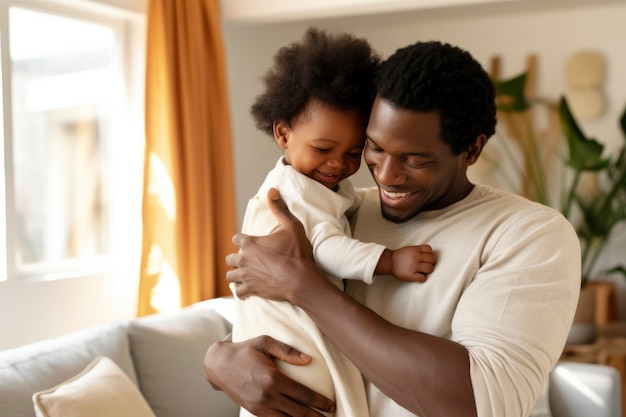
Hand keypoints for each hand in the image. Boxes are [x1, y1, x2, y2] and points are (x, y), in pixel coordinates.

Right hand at [204, 335, 335, 415]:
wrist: (219, 364)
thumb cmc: (245, 349)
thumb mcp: (266, 342)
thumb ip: (288, 351)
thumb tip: (309, 359)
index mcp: (273, 378)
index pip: (303, 394)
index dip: (320, 402)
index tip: (331, 405)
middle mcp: (267, 395)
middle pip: (298, 412)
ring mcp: (260, 406)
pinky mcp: (254, 411)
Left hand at [226, 188, 328, 302]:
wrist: (300, 280)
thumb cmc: (297, 253)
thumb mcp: (291, 226)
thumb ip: (280, 208)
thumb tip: (272, 190)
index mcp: (250, 243)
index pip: (236, 238)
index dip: (242, 240)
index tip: (249, 242)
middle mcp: (243, 259)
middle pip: (230, 258)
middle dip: (237, 258)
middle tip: (248, 260)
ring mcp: (245, 276)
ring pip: (231, 276)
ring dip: (236, 275)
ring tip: (245, 275)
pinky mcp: (251, 290)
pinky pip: (238, 292)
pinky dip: (241, 290)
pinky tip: (247, 289)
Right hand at [391, 245, 436, 281]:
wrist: (389, 262)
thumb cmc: (400, 256)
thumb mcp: (410, 249)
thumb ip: (419, 250)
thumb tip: (428, 255)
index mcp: (415, 249)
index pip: (430, 250)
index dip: (429, 254)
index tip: (426, 258)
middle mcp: (416, 257)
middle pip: (432, 259)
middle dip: (431, 263)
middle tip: (426, 265)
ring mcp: (414, 266)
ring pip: (430, 269)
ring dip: (428, 271)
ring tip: (423, 271)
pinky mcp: (411, 275)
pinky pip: (423, 278)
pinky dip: (422, 278)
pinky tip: (418, 277)